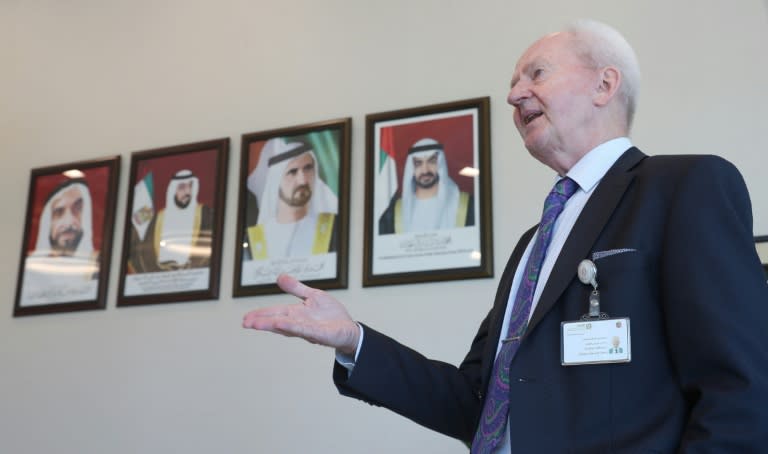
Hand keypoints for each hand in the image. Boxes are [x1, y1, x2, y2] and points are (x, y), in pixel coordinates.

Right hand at [242, 274, 359, 354]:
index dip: (261, 315)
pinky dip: (292, 327)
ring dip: (272, 325)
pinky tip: (281, 324)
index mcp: (296, 313)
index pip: (275, 313)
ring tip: (256, 324)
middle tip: (245, 323)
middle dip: (261, 322)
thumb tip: (279, 277)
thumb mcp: (312, 295)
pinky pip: (304, 331)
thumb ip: (296, 288)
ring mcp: (308, 330)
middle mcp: (299, 323)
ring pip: (287, 327)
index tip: (246, 318)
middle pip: (277, 321)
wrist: (349, 328)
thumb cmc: (331, 314)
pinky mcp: (320, 335)